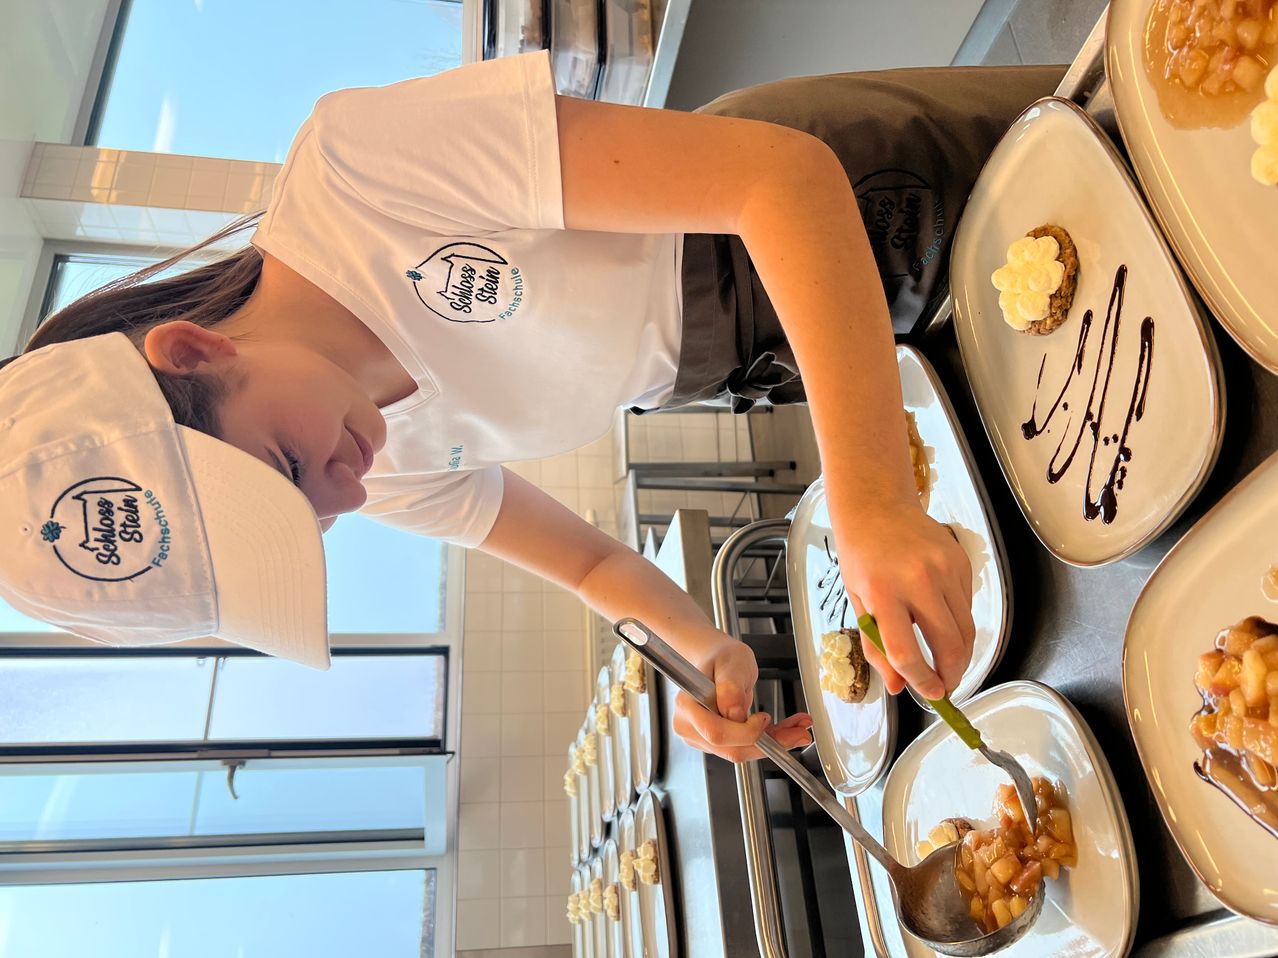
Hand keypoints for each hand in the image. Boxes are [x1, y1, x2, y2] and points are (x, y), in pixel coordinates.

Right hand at [671, 640, 812, 762]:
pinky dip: (767, 741)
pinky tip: (784, 730)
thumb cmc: (720, 657)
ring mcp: (700, 736)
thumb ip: (731, 687)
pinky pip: (743, 748)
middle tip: (799, 733)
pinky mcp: (714, 743)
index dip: (746, 732)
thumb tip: (734, 714)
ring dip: (773, 743)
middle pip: (731, 749)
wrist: (715, 660)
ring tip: (797, 728)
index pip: (716, 733)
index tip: (765, 718)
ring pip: (741, 752)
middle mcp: (689, 725)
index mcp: (688, 704)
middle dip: (769, 744)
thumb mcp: (731, 662)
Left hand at [831, 498, 974, 700]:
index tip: (930, 694)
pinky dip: (961, 624)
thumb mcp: (857, 602)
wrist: (877, 507)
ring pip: (967, 629)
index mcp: (882, 592)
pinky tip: (945, 623)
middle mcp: (917, 579)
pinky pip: (968, 606)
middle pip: (949, 644)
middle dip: (952, 675)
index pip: (906, 652)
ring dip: (962, 654)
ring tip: (949, 665)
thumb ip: (876, 647)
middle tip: (947, 686)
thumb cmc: (862, 555)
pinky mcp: (961, 562)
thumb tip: (898, 685)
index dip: (922, 682)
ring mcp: (944, 569)